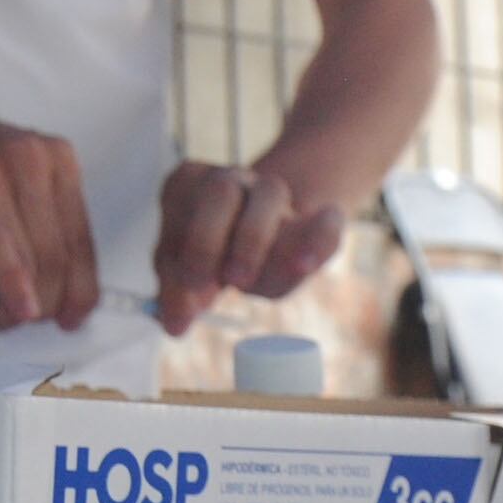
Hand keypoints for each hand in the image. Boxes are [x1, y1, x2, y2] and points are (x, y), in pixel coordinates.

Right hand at [0, 93, 98, 329]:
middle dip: (51, 301)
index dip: (82, 286)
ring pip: (32, 254)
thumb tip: (59, 281)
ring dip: (25, 302)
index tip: (74, 316)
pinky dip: (10, 281)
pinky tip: (12, 309)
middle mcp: (36, 159)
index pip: (83, 238)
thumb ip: (38, 215)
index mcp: (58, 158)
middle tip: (30, 322)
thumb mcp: (11, 175)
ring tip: (4, 319)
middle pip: (60, 252)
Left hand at [153, 158, 349, 333]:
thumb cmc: (215, 251)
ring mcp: (274, 192)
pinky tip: (305, 267)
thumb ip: (178, 294)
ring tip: (241, 284)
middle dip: (210, 238)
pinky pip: (328, 220)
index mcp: (188, 185)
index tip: (187, 290)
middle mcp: (230, 178)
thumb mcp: (188, 270)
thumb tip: (174, 325)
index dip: (180, 251)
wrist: (266, 235)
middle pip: (221, 190)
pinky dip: (318, 241)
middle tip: (209, 282)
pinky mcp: (319, 215)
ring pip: (270, 195)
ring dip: (253, 241)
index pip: (179, 205)